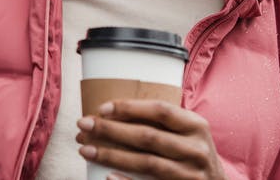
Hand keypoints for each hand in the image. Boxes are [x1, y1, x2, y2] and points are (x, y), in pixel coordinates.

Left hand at [75, 99, 225, 179]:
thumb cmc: (192, 154)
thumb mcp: (187, 133)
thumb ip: (162, 122)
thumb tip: (110, 112)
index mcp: (196, 126)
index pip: (160, 110)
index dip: (129, 107)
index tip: (101, 108)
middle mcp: (196, 149)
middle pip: (147, 136)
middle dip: (110, 129)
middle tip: (83, 125)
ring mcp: (192, 174)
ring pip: (146, 162)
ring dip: (111, 155)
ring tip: (85, 150)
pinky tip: (107, 176)